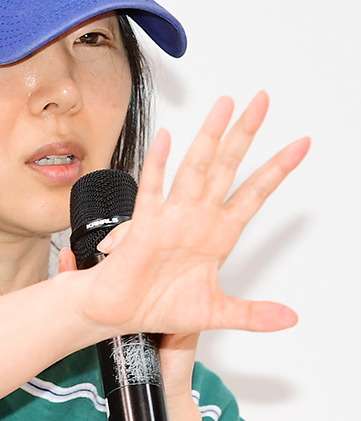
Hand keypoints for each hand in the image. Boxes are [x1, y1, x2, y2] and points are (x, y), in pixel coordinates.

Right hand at [62, 92, 309, 337]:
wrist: (119, 314)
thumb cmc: (158, 306)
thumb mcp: (216, 312)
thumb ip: (254, 314)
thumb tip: (290, 319)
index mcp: (218, 234)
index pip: (254, 193)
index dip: (277, 169)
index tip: (300, 145)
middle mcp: (197, 218)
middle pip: (226, 166)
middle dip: (245, 134)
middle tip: (261, 101)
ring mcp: (172, 218)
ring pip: (195, 168)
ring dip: (210, 137)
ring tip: (225, 108)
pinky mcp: (145, 226)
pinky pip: (153, 191)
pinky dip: (159, 165)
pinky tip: (167, 140)